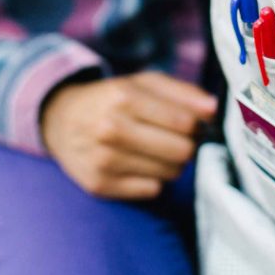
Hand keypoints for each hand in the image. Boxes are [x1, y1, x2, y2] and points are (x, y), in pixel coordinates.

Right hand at [41, 71, 217, 198]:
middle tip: (176, 139)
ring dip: (171, 163)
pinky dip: (152, 180)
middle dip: (187, 146)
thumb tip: (214, 109)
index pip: (185, 123)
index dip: (197, 125)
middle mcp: (110, 129)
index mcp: (124, 98)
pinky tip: (138, 164)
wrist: (61, 120)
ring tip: (156, 149)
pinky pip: (151, 191)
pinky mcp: (98, 185)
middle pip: (181, 152)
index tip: (191, 123)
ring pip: (169, 174)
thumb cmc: (113, 99)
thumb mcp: (145, 83)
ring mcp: (102, 160)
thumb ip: (183, 93)